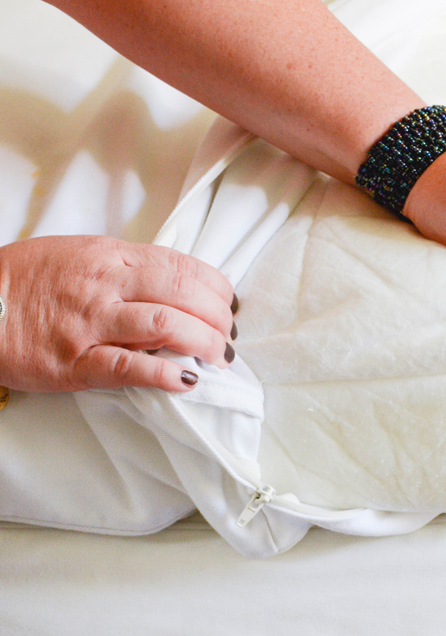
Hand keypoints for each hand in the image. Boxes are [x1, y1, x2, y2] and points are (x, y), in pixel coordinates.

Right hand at [0, 235, 236, 392]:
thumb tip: (171, 283)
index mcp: (109, 255)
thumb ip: (124, 267)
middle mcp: (105, 284)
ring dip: (203, 342)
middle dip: (217, 316)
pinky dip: (163, 374)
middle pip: (181, 293)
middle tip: (229, 337)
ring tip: (219, 358)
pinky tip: (186, 380)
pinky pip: (129, 366)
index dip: (214, 286)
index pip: (179, 264)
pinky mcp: (76, 361)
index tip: (228, 303)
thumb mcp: (78, 255)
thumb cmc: (27, 281)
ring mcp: (91, 322)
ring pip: (164, 323)